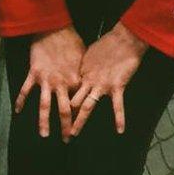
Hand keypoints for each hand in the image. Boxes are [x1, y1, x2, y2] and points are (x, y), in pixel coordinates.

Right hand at [14, 26, 84, 139]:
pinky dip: (21, 101)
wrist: (53, 30)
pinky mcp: (33, 74)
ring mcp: (45, 80)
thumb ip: (82, 76)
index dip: (80, 116)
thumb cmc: (71, 42)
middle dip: (66, 127)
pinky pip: (26, 90)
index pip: (78, 103)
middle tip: (68, 139)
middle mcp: (60, 84)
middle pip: (64, 110)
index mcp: (74, 81)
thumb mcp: (82, 59)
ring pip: (44, 105)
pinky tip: (17, 112)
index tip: (81, 126)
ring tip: (44, 135)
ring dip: (44, 122)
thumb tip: (85, 86)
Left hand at [63, 23, 147, 137]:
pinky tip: (120, 130)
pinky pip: (117, 105)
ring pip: (87, 106)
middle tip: (55, 129)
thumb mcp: (87, 55)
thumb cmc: (106, 45)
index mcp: (79, 74)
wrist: (122, 40)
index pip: (66, 92)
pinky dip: (119, 118)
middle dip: (63, 117)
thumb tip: (75, 73)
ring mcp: (100, 85)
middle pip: (71, 101)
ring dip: (79, 121)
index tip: (51, 112)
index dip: (59, 102)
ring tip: (73, 134)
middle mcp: (86, 81)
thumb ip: (81, 68)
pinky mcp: (116, 86)